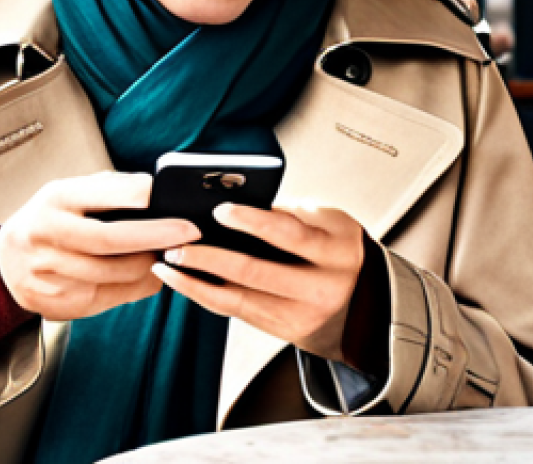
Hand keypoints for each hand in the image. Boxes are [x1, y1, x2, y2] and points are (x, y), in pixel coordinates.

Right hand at [0, 171, 199, 321]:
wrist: (5, 263)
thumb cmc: (50, 218)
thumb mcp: (68, 193)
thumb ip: (108, 191)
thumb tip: (155, 193)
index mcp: (54, 199)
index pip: (99, 193)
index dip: (134, 194)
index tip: (164, 193)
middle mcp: (48, 234)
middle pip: (111, 239)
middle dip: (156, 235)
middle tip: (190, 231)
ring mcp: (52, 272)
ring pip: (115, 273)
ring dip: (151, 264)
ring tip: (172, 253)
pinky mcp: (59, 303)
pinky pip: (110, 296)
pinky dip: (138, 286)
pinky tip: (152, 275)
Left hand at [152, 203, 385, 369]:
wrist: (366, 306)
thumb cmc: (337, 249)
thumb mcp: (328, 221)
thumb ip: (287, 212)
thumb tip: (235, 200)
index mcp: (333, 252)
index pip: (289, 234)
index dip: (253, 221)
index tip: (220, 209)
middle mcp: (318, 288)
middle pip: (256, 272)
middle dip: (210, 258)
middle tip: (177, 243)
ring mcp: (299, 315)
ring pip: (239, 300)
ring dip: (196, 282)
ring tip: (166, 264)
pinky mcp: (282, 331)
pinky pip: (237, 313)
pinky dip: (206, 296)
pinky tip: (184, 281)